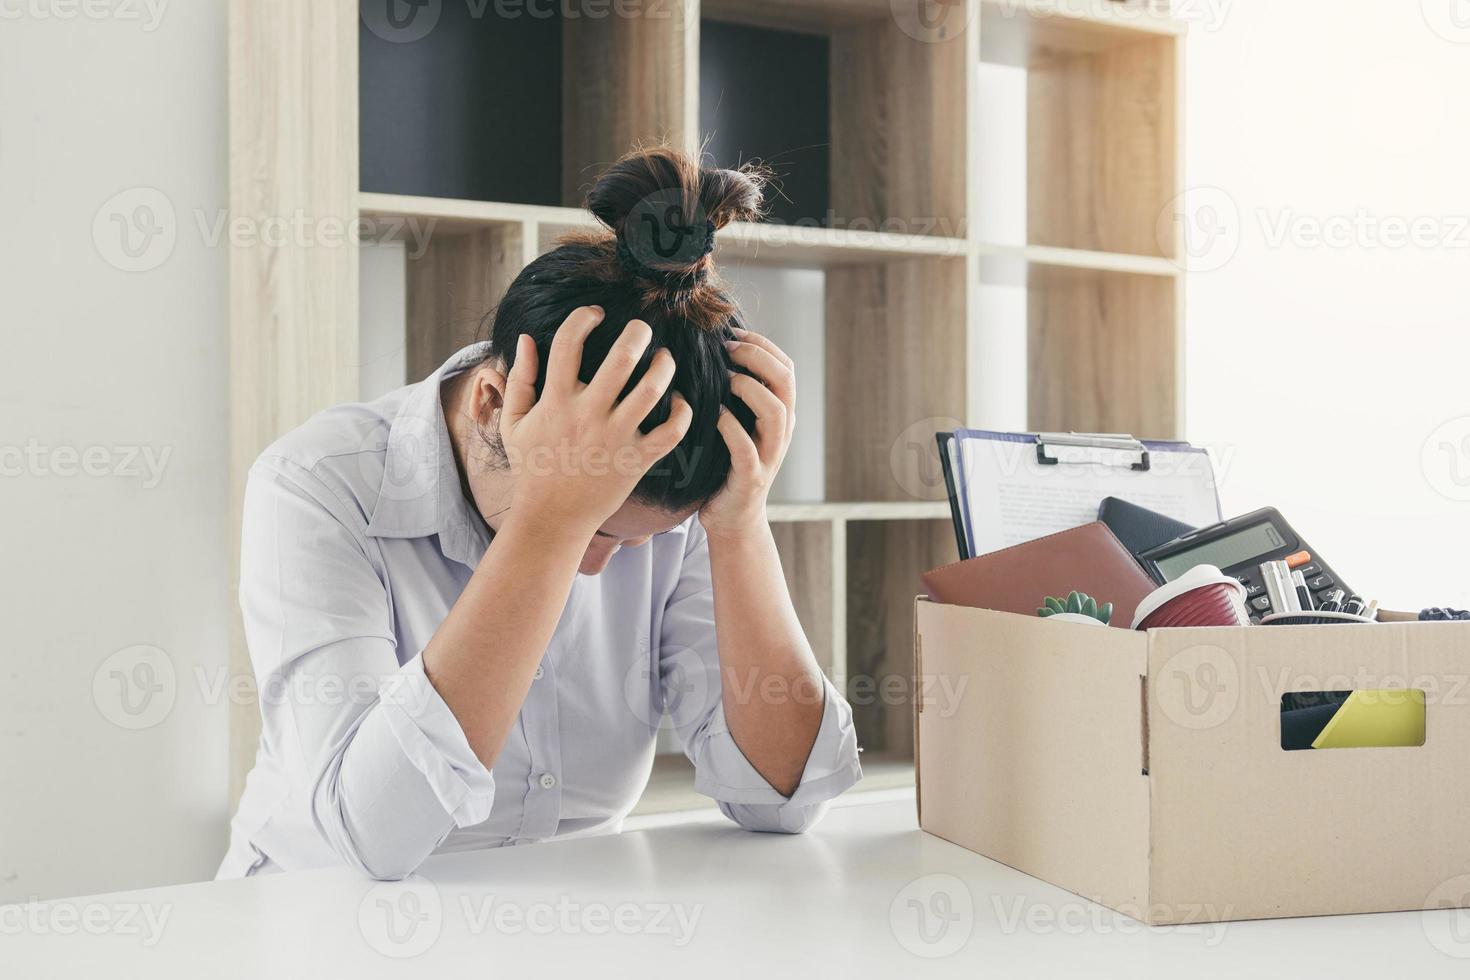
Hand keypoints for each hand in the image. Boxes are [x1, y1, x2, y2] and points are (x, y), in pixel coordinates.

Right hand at [500, 306, 691, 534]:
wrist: (551, 518)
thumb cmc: (532, 468)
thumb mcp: (514, 423)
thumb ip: (519, 380)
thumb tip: (528, 339)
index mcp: (556, 401)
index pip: (568, 342)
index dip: (584, 317)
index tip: (596, 314)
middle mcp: (588, 414)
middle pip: (622, 357)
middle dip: (638, 332)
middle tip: (643, 329)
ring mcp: (616, 437)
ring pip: (653, 388)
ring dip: (665, 365)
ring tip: (663, 359)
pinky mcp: (637, 460)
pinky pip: (672, 430)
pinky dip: (682, 411)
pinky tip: (676, 401)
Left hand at [700, 328, 795, 539]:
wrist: (731, 519)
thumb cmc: (726, 465)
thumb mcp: (736, 424)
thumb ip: (734, 396)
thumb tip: (710, 352)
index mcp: (781, 414)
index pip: (786, 367)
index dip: (762, 344)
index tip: (732, 334)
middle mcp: (781, 431)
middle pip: (785, 382)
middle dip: (757, 357)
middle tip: (727, 349)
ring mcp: (770, 455)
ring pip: (775, 412)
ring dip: (750, 388)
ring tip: (726, 380)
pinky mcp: (751, 477)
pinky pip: (747, 447)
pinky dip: (731, 426)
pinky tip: (714, 415)